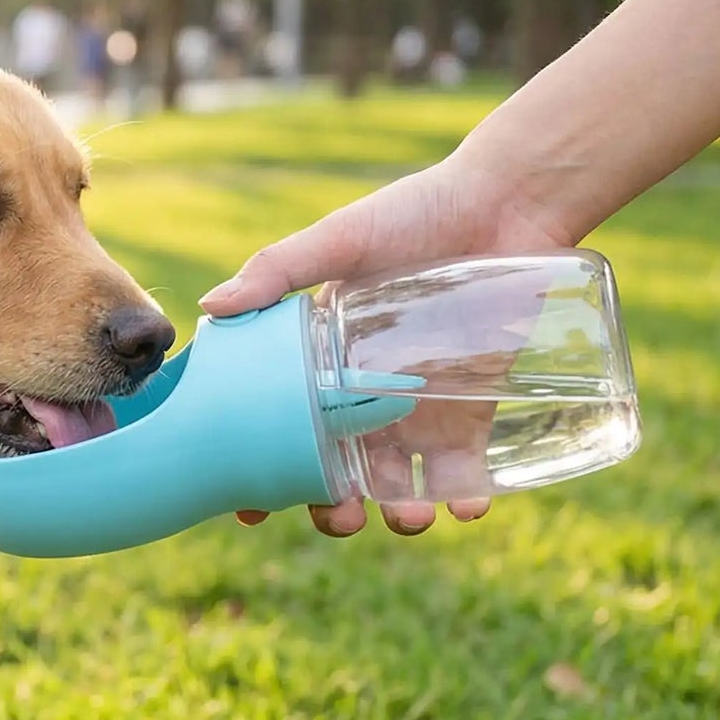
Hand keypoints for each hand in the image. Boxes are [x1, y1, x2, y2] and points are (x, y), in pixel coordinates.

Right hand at [200, 151, 573, 536]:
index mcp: (318, 358)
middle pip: (333, 467)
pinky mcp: (474, 408)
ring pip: (396, 480)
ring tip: (406, 517)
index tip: (249, 506)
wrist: (509, 202)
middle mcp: (362, 391)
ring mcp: (418, 404)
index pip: (279, 422)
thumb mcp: (340, 239)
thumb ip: (278, 271)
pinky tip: (465, 504)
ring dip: (397, 512)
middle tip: (336, 515)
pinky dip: (464, 497)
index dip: (260, 468)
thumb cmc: (417, 212)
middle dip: (329, 507)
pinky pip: (465, 470)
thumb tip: (210, 306)